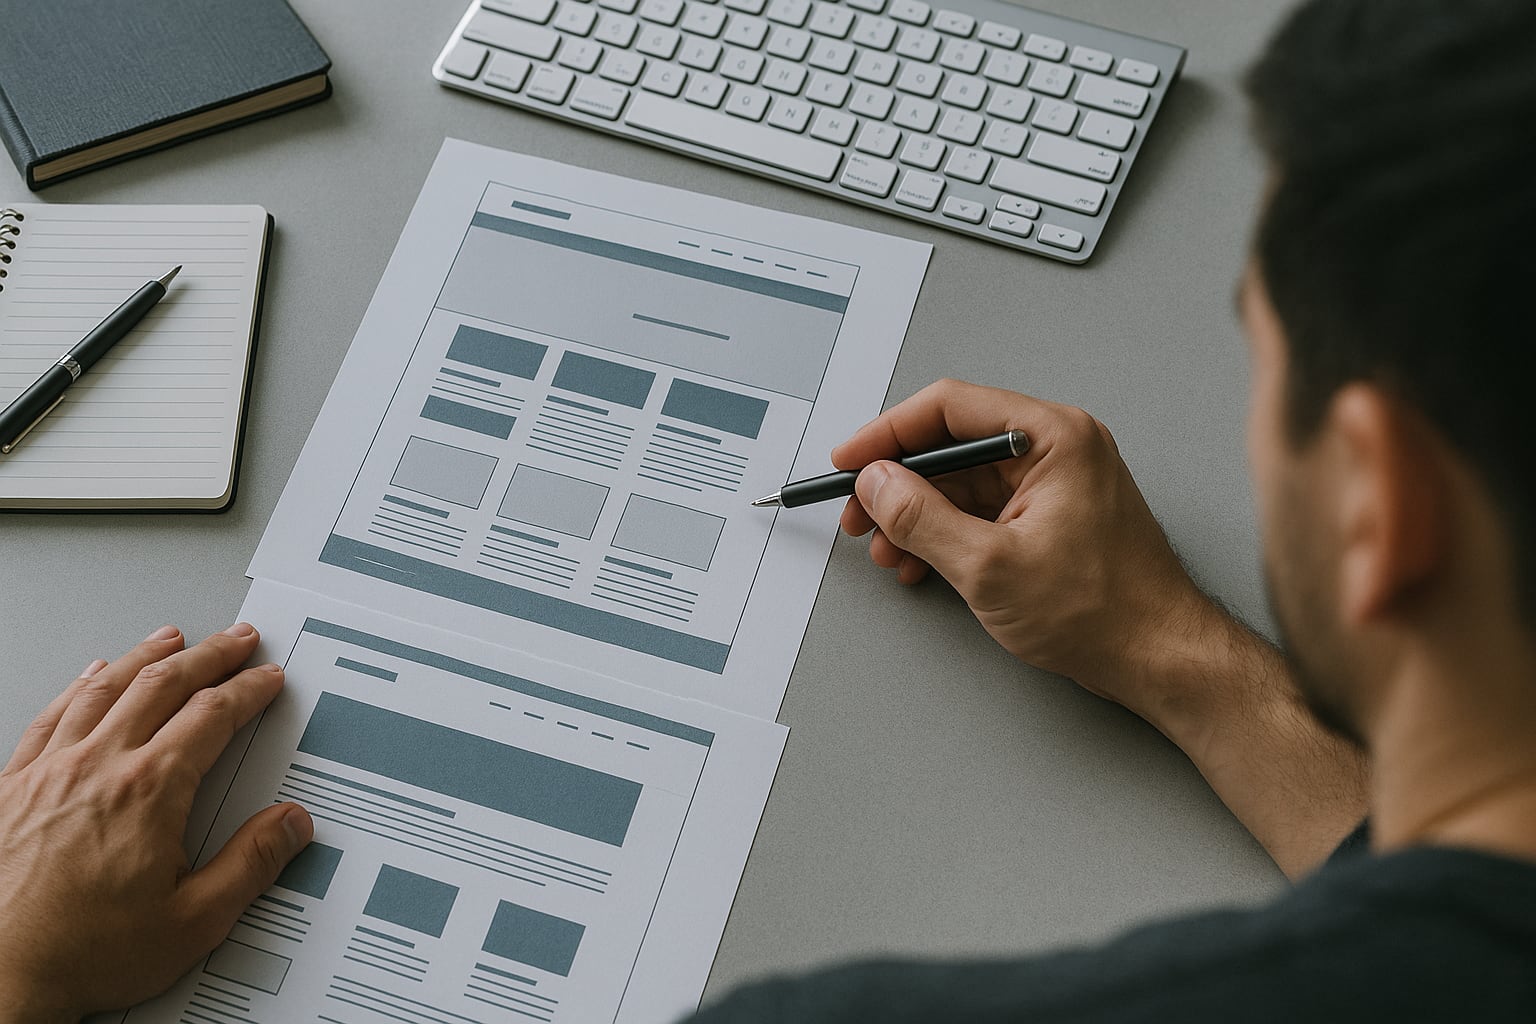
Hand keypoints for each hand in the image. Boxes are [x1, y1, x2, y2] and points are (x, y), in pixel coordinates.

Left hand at [0, 624, 313, 1022]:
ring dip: (147, 657)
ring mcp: (50, 771)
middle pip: (163, 686)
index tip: (265, 680)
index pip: (212, 716)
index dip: (247, 691)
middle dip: (208, 656)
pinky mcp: (12, 786)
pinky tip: (91, 675)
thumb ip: (250, 866)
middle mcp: (98, 767)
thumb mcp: (193, 922)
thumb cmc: (81, 954)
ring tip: (169, 639)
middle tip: (235, 640)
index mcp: (150, 792)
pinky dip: (81, 685)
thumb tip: (290, 825)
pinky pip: (52, 714)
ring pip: (106, 688)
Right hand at [835, 379, 1215, 718]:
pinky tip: (920, 563)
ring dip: (916, 516)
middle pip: (951, 444)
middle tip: (857, 513)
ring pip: (960, 482)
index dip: (888, 433)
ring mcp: (1054, 484)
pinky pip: (980, 510)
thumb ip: (922, 519)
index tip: (850, 461)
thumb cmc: (1105, 611)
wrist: (1159, 658)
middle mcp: (1056, 449)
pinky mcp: (1048, 518)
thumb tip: (877, 484)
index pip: (950, 407)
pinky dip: (944, 534)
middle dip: (898, 484)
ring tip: (887, 550)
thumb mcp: (991, 566)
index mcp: (1054, 437)